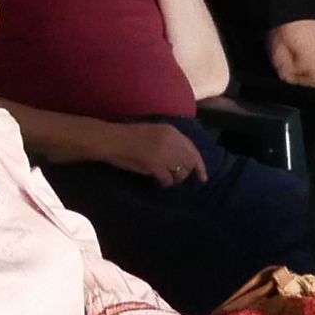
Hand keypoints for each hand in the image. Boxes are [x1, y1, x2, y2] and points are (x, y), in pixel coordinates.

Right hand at [71, 114, 206, 185]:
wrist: (112, 140)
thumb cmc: (129, 136)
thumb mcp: (154, 132)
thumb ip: (170, 141)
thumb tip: (182, 158)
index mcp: (172, 131)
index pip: (193, 150)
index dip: (199, 165)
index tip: (203, 177)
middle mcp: (172, 142)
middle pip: (189, 163)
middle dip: (186, 174)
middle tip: (178, 179)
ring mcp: (164, 154)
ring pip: (180, 173)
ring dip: (175, 179)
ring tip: (166, 180)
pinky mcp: (155, 166)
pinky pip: (168, 180)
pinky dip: (165, 183)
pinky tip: (158, 182)